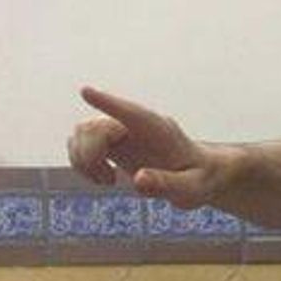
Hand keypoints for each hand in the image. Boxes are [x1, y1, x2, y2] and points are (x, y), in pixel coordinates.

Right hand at [66, 87, 218, 208]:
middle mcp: (135, 126)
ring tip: (107, 181)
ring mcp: (122, 133)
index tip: (86, 91)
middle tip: (108, 180)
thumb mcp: (192, 188)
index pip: (131, 112)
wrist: (200, 176)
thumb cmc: (200, 180)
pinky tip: (104, 180)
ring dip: (83, 160)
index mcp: (159, 130)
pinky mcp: (112, 144)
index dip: (108, 103)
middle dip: (90, 155)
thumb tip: (138, 179)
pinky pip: (80, 144)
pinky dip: (82, 163)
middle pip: (94, 127)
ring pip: (82, 133)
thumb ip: (168, 184)